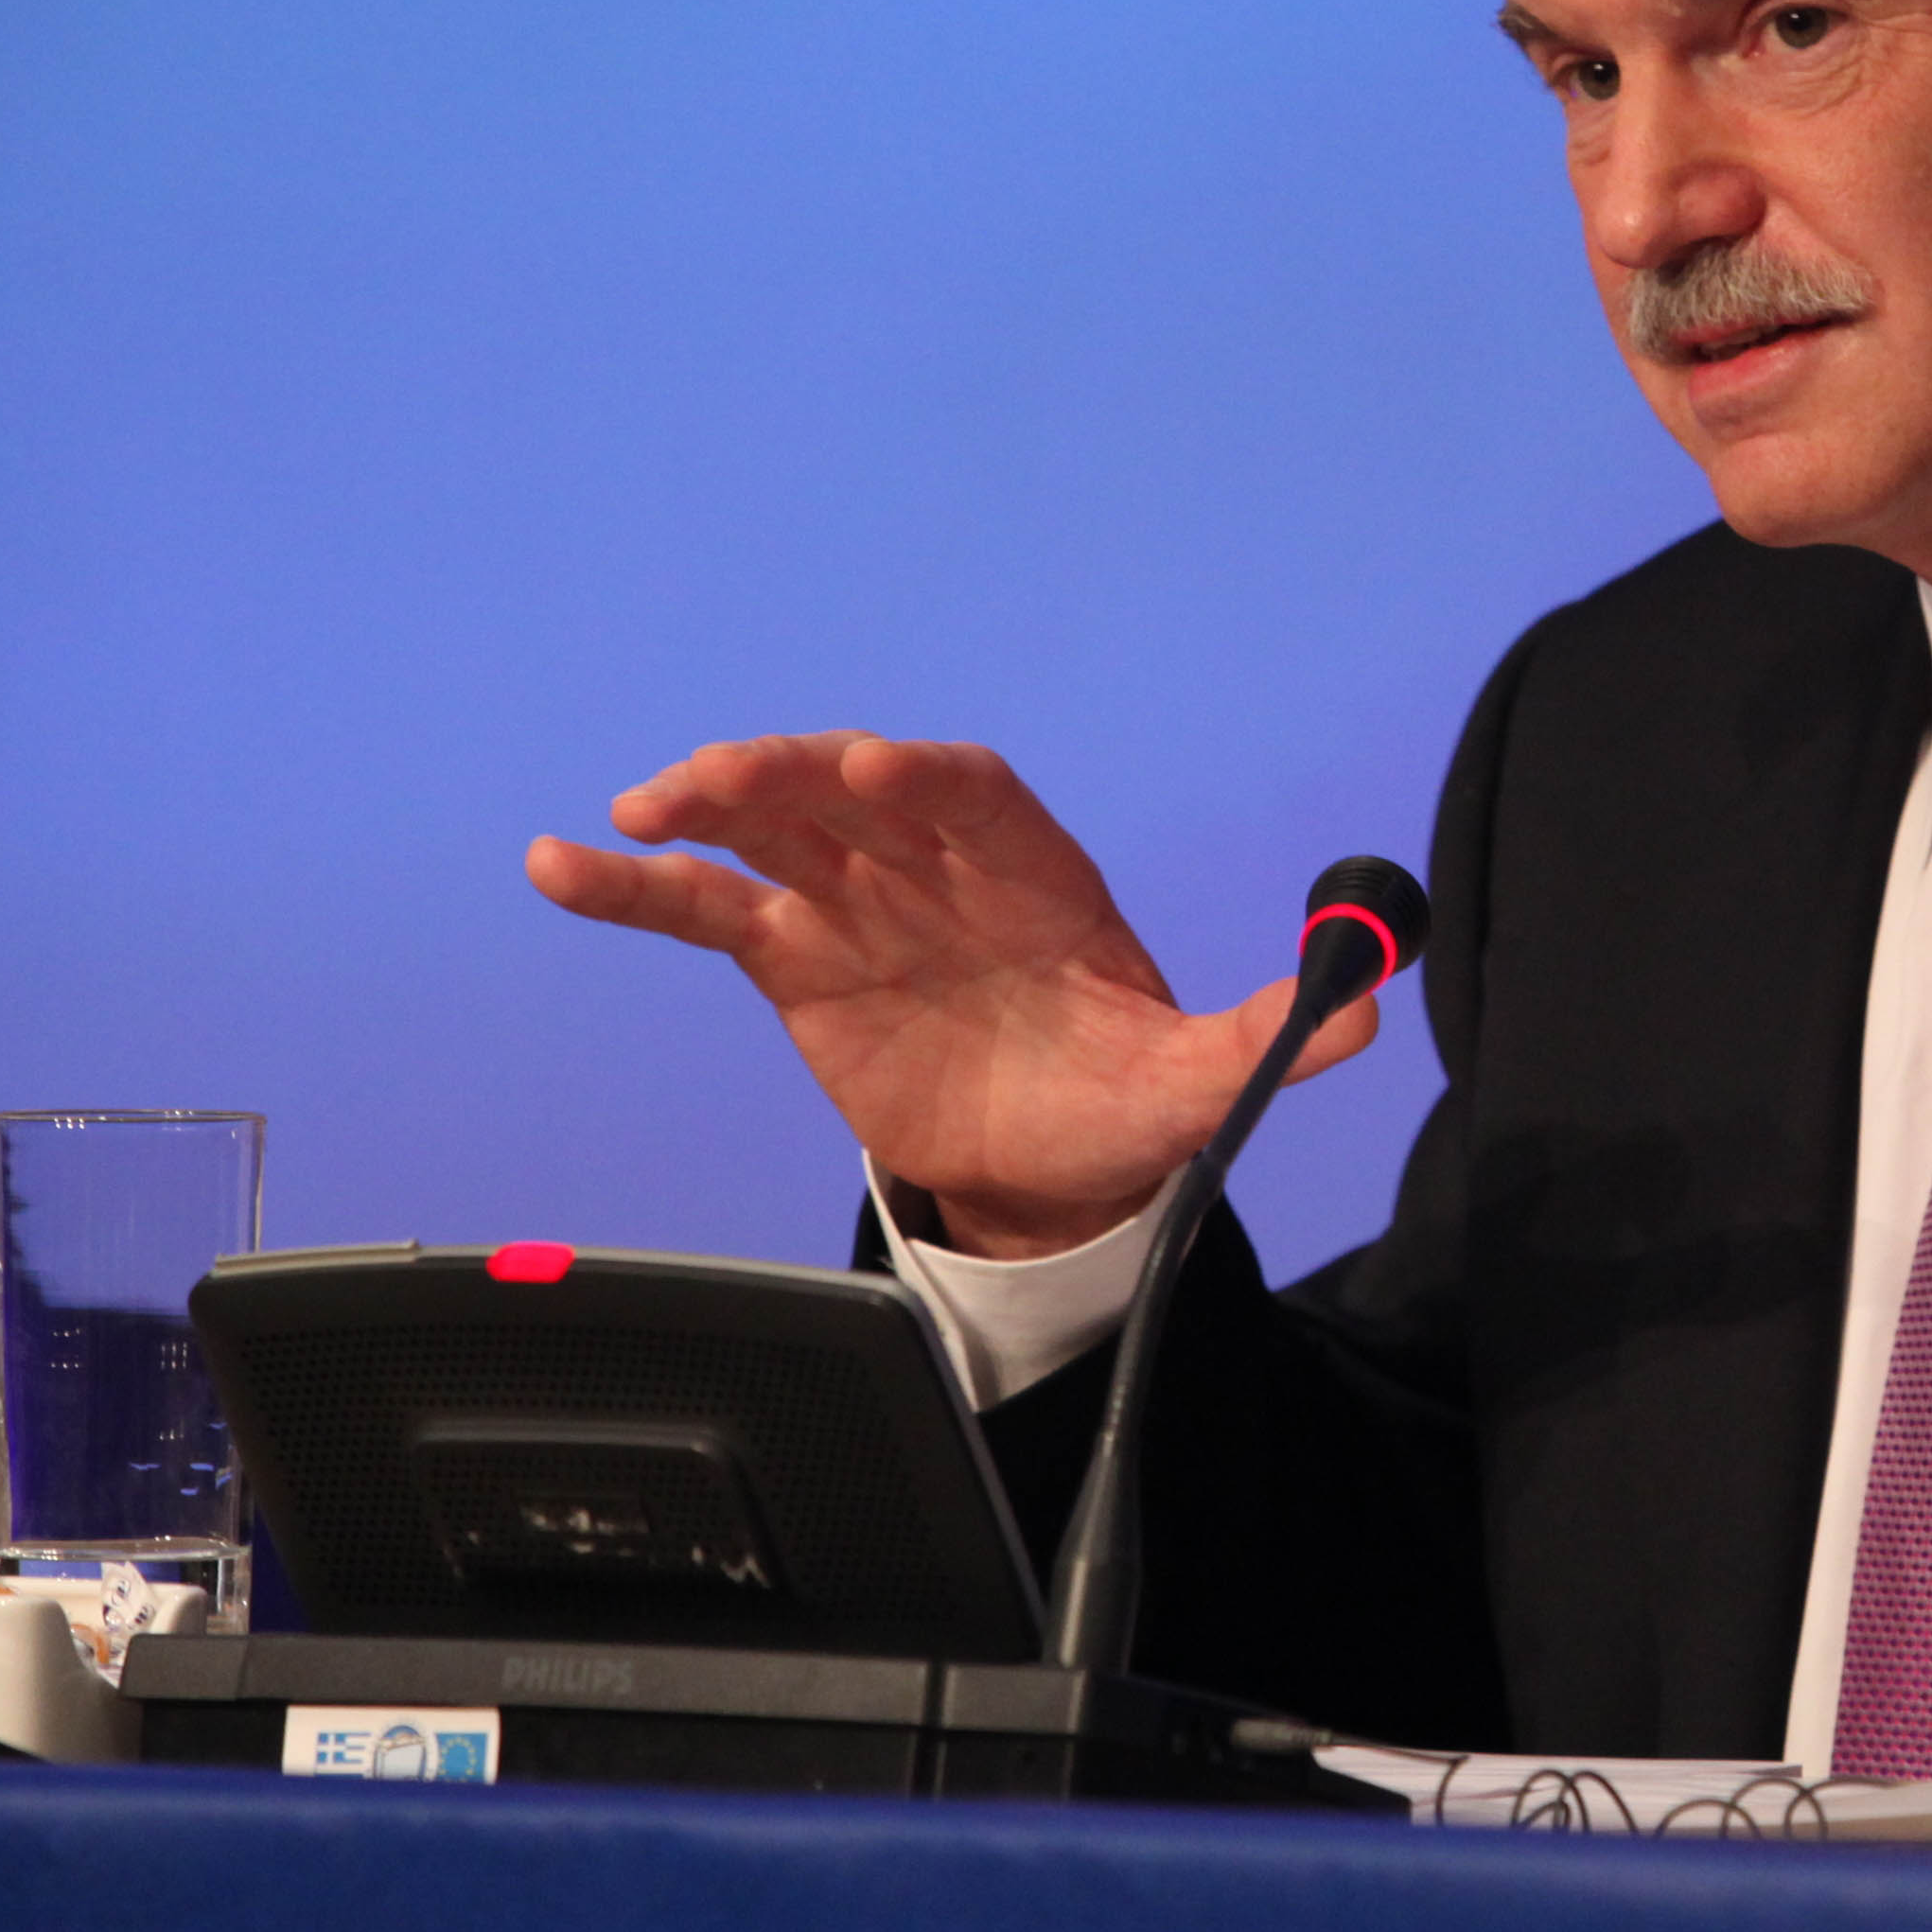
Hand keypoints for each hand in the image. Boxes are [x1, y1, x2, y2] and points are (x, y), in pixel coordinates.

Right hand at [522, 733, 1374, 1258]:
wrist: (1053, 1164)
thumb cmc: (1126, 1100)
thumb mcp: (1202, 1081)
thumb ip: (1271, 1041)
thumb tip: (1375, 1005)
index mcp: (1036, 875)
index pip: (976, 795)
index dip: (925, 777)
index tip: (877, 768)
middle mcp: (937, 866)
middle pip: (854, 792)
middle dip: (794, 773)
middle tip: (729, 777)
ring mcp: (858, 901)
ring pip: (770, 828)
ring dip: (704, 808)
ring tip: (632, 815)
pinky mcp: (793, 956)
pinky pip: (704, 907)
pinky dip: (635, 888)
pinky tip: (556, 866)